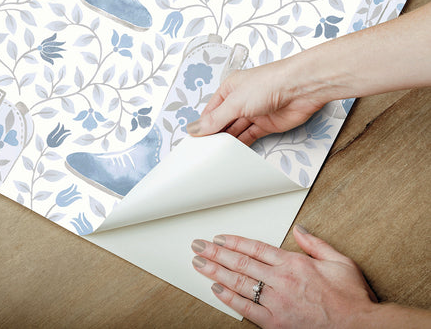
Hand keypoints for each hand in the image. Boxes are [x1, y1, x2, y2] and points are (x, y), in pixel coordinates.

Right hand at [187, 63, 326, 145]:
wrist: (301, 88)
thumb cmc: (269, 83)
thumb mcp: (235, 102)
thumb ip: (215, 119)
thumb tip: (194, 128)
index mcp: (230, 88)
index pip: (211, 111)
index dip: (203, 125)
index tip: (195, 141)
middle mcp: (241, 100)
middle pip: (223, 121)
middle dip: (216, 135)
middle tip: (205, 151)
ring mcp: (254, 112)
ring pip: (237, 130)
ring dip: (229, 141)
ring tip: (217, 155)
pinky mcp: (267, 124)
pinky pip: (251, 136)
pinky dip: (243, 145)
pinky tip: (235, 153)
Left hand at [191, 225, 377, 328]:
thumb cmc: (351, 298)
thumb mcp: (339, 261)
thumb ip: (315, 243)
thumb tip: (298, 229)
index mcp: (294, 264)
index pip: (255, 248)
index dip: (234, 242)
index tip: (218, 238)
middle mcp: (281, 281)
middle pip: (241, 263)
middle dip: (216, 254)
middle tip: (198, 247)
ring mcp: (277, 303)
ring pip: (239, 284)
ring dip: (215, 272)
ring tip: (199, 264)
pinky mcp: (277, 324)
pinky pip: (247, 310)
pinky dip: (230, 299)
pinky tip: (216, 290)